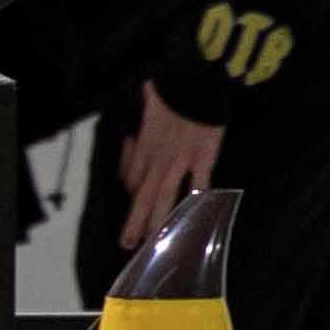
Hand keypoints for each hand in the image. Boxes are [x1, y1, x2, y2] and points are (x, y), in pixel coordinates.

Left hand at [118, 88, 222, 240]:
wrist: (192, 84)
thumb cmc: (170, 88)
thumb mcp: (149, 100)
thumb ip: (146, 111)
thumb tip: (145, 102)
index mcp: (142, 147)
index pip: (131, 179)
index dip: (131, 196)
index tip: (134, 206)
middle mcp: (156, 159)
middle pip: (141, 196)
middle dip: (134, 222)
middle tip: (128, 244)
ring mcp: (179, 162)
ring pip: (165, 198)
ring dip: (158, 222)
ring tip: (154, 242)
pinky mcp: (202, 159)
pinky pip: (199, 184)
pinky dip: (197, 201)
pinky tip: (197, 219)